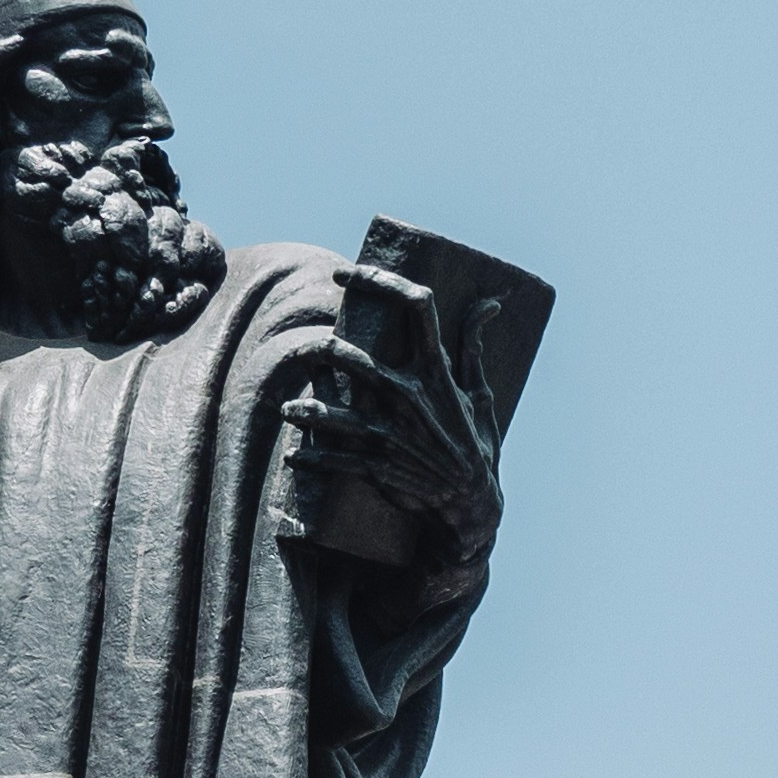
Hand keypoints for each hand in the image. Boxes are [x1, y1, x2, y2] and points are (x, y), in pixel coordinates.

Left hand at [282, 271, 503, 602]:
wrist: (470, 504)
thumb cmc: (473, 442)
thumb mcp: (480, 392)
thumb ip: (475, 345)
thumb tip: (490, 302)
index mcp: (436, 372)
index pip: (415, 307)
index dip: (378, 280)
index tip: (345, 273)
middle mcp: (409, 396)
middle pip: (352, 357)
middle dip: (318, 350)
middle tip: (303, 351)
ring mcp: (390, 433)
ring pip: (331, 412)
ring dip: (303, 409)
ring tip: (287, 408)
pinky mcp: (377, 466)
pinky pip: (332, 459)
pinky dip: (309, 458)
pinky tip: (295, 457)